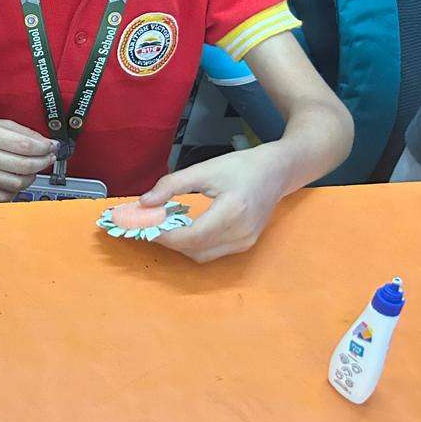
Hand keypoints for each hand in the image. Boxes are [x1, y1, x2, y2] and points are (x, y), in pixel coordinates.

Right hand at [0, 117, 56, 201]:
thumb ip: (24, 133)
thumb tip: (47, 144)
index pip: (26, 146)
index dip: (45, 148)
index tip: (53, 146)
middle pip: (25, 166)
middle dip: (43, 162)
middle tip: (48, 157)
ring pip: (17, 184)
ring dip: (32, 176)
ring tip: (32, 168)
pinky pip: (4, 197)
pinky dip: (16, 190)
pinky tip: (17, 180)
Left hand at [138, 145, 290, 262]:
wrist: (277, 172)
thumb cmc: (241, 166)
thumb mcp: (204, 169)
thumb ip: (171, 185)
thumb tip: (144, 203)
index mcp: (232, 211)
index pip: (191, 236)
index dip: (164, 234)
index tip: (143, 225)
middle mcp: (241, 233)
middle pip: (194, 249)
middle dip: (168, 240)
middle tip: (148, 224)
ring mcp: (245, 242)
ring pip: (201, 255)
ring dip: (179, 244)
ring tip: (163, 225)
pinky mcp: (245, 245)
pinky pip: (212, 252)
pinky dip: (194, 244)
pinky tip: (183, 228)